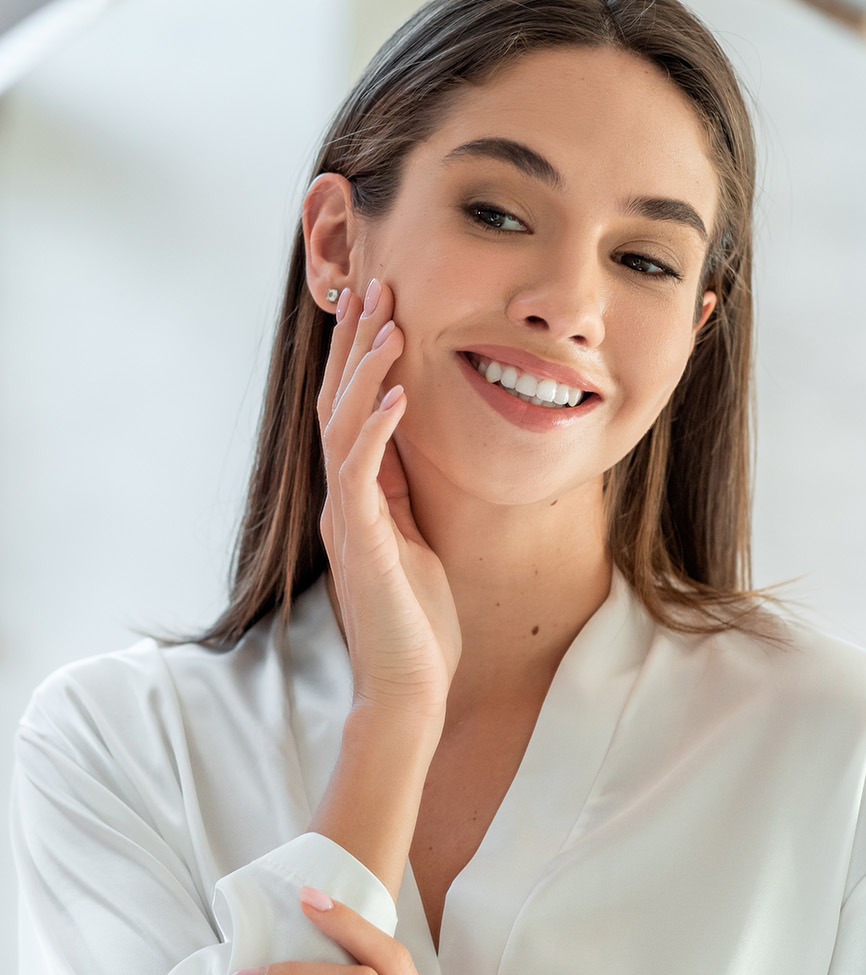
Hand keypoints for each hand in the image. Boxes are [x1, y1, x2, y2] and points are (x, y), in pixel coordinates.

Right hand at [318, 280, 460, 724]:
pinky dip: (378, 429)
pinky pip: (360, 473)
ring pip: (343, 426)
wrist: (408, 688)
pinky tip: (399, 393)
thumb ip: (403, 497)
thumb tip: (409, 449)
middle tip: (376, 286)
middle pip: (338, 404)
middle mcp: (343, 501)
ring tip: (388, 322)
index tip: (382, 307)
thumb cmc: (419, 624)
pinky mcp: (360, 542)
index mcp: (358, 499)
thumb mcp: (416, 544)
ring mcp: (346, 519)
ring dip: (366, 371)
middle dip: (356, 345)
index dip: (362, 359)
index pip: (351, 412)